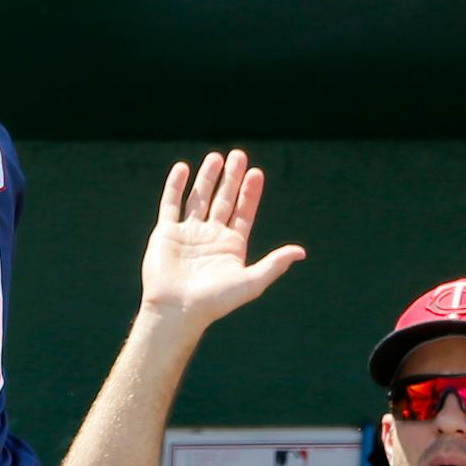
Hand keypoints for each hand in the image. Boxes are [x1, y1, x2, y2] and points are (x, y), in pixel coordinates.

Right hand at [140, 150, 302, 328]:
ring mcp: (187, 233)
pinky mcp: (165, 233)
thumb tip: (300, 252)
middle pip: (223, 200)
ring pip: (198, 198)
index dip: (250, 193)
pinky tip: (183, 168)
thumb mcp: (251, 283)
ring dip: (207, 178)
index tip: (256, 173)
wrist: (177, 310)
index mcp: (231, 246)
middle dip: (231, 178)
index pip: (244, 212)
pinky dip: (175, 186)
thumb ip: (274, 264)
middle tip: (238, 155)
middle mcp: (210, 237)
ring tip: (216, 157)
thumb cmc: (214, 301)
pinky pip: (170, 204)